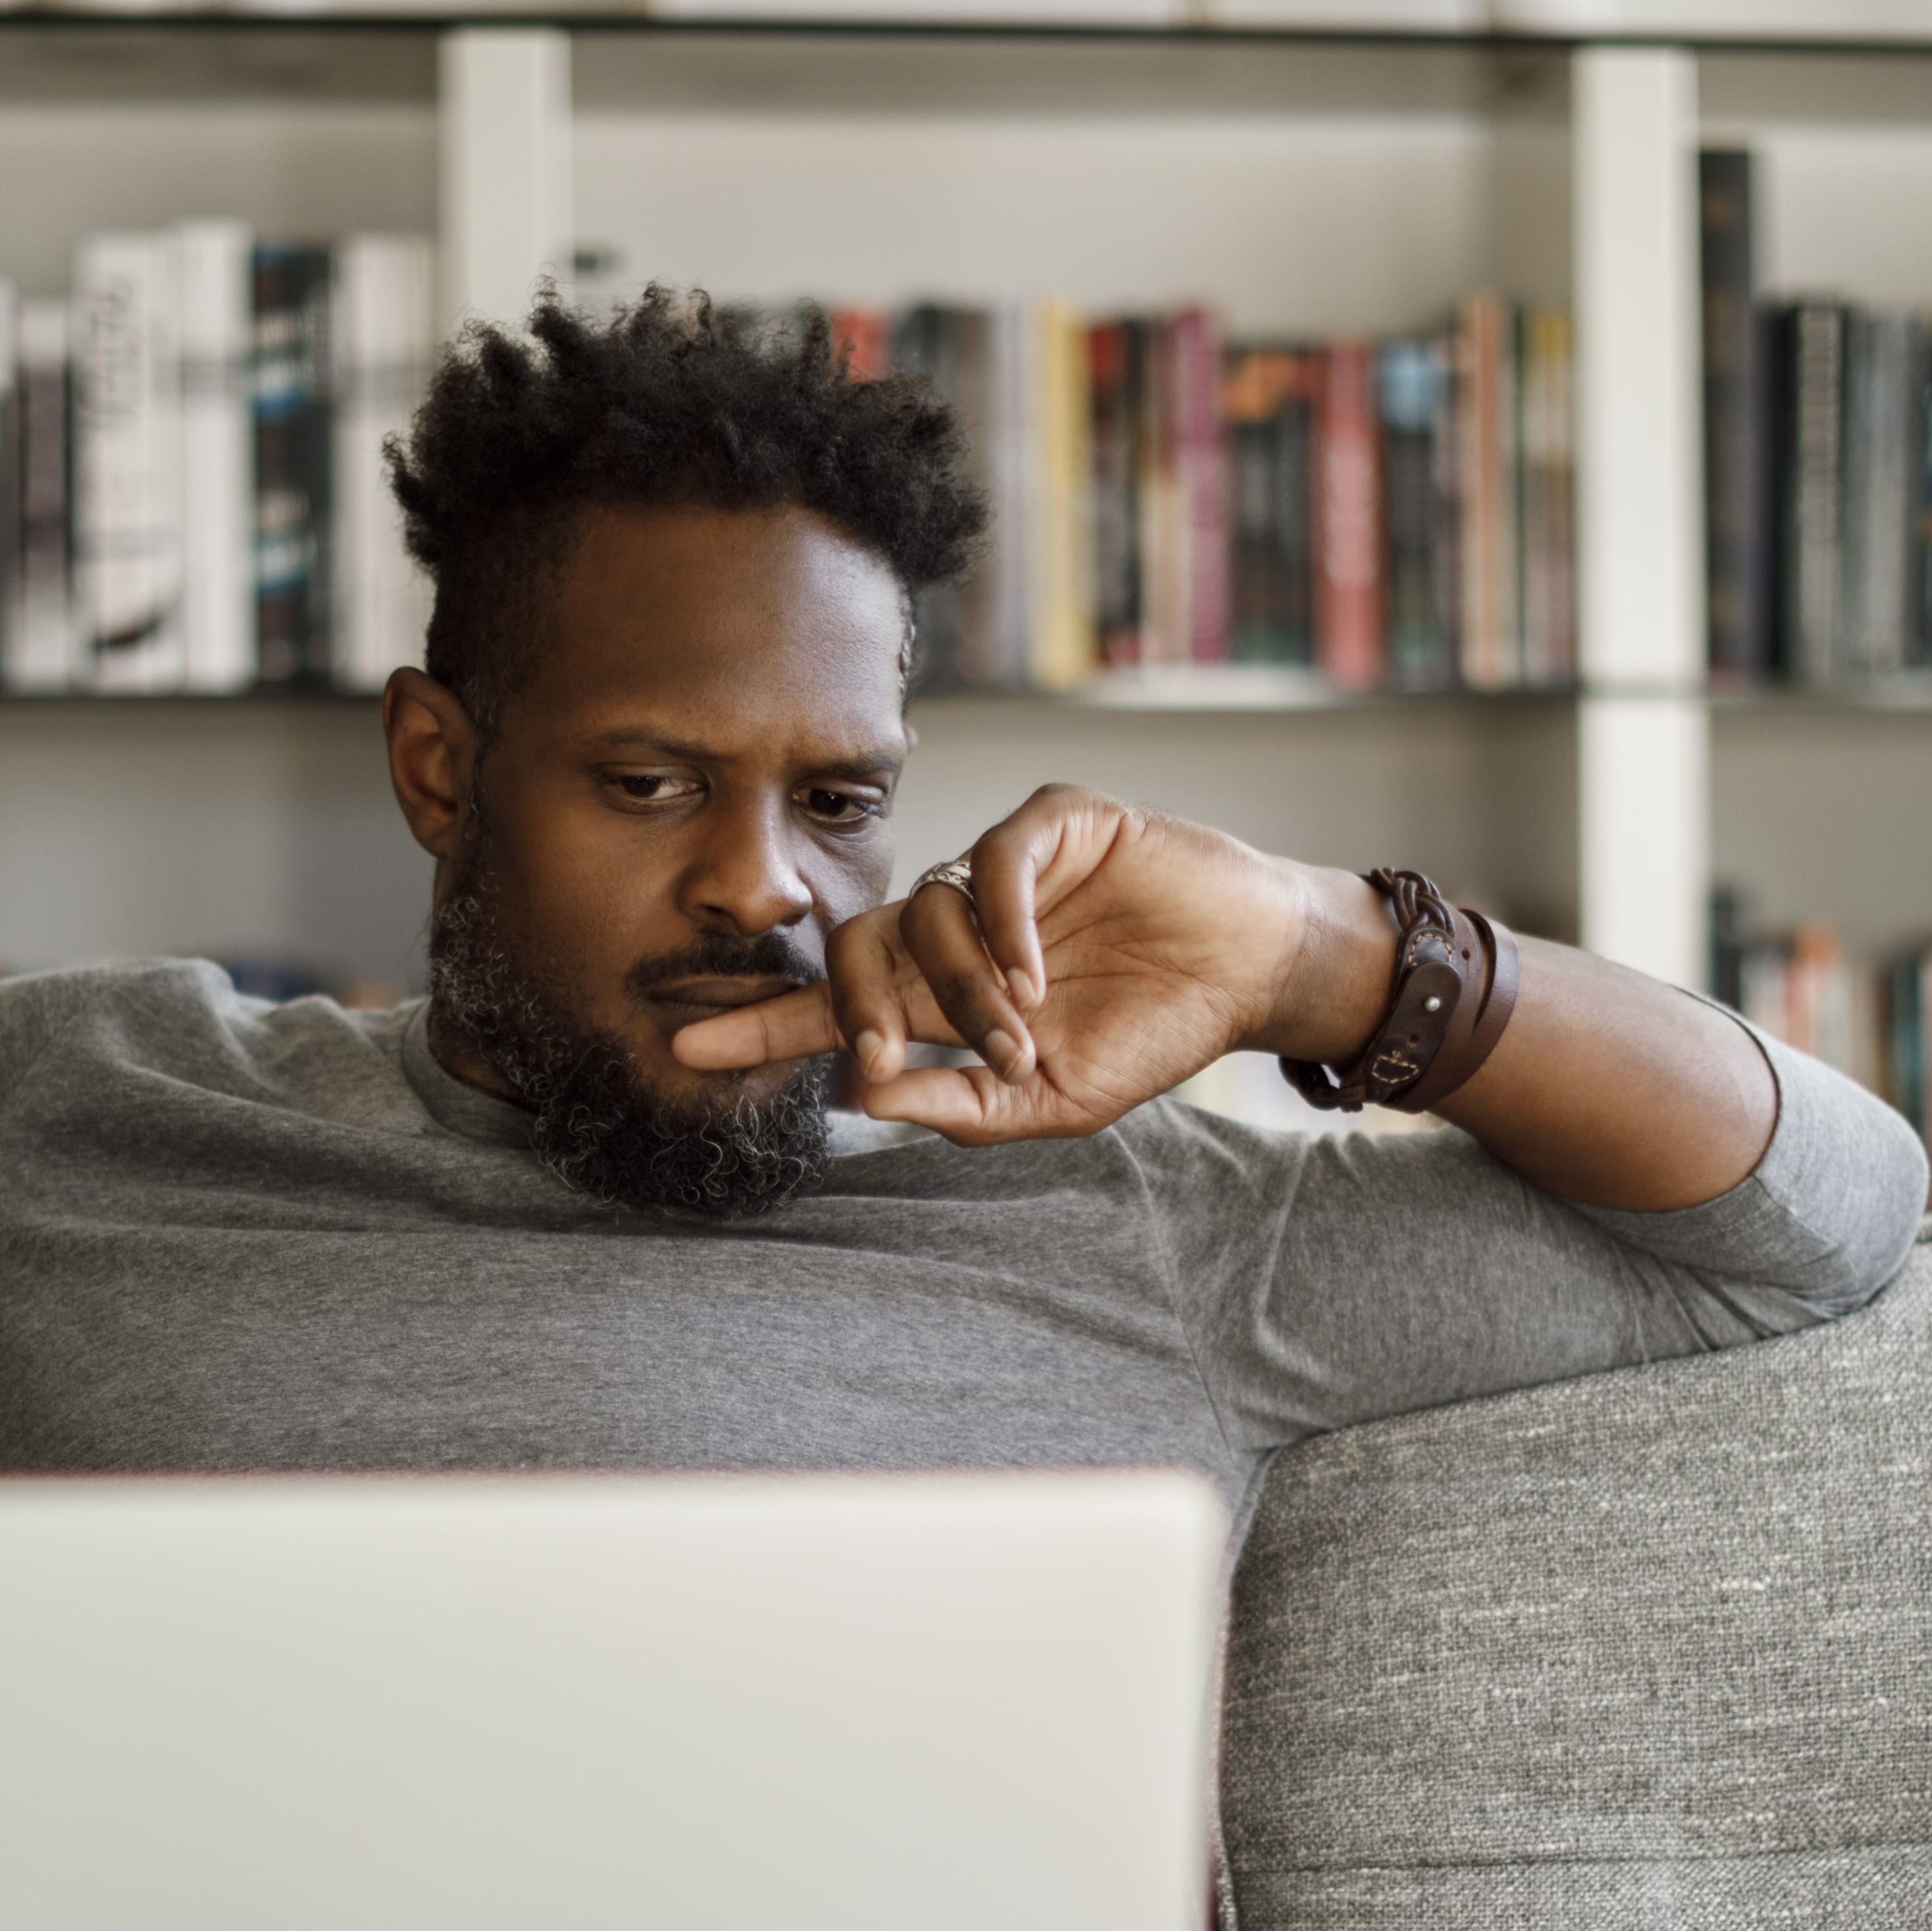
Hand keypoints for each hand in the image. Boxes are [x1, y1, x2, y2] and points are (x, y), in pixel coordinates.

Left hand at [663, 785, 1397, 1143]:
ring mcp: (997, 871)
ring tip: (1022, 1034)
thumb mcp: (1053, 1099)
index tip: (684, 1046)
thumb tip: (862, 1094)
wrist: (1247, 973)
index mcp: (943, 992)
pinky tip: (1034, 972)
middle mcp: (955, 925)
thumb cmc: (1153, 1033)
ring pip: (926, 912)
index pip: (833, 1006)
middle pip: (855, 947)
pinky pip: (990, 862)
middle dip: (853, 1007)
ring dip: (965, 988)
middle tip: (879, 1053)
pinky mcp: (1052, 825)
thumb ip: (962, 1105)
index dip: (762, 1025)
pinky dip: (1001, 922)